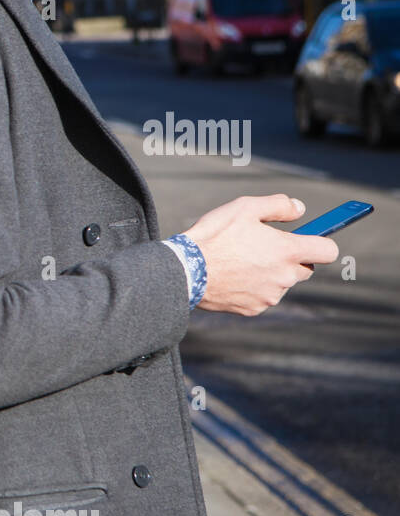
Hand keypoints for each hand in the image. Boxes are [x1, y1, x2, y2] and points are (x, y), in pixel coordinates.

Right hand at [183, 194, 338, 316]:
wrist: (185, 271)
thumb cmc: (214, 236)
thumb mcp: (245, 207)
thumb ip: (279, 205)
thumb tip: (300, 210)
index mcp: (288, 251)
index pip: (329, 251)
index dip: (321, 242)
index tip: (311, 238)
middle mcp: (284, 277)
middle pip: (305, 269)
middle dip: (291, 259)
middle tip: (265, 248)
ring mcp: (270, 296)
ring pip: (281, 283)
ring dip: (270, 274)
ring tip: (240, 263)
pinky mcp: (253, 309)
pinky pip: (262, 297)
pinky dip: (253, 288)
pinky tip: (233, 278)